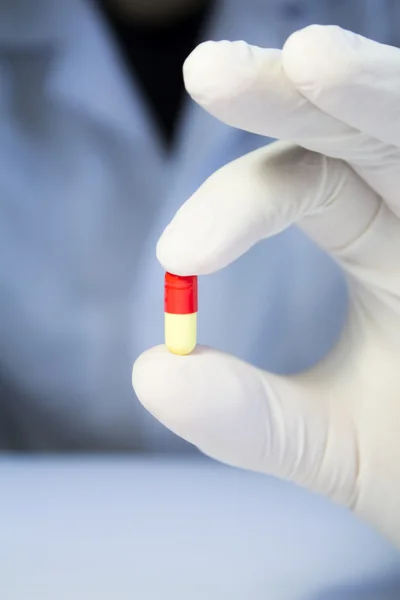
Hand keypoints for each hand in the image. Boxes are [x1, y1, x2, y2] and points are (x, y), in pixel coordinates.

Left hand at [132, 26, 399, 546]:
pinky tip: (395, 106)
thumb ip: (246, 416)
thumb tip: (152, 375)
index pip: (296, 181)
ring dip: (370, 89)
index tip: (176, 258)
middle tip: (208, 72)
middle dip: (283, 94)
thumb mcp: (329, 443)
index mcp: (377, 236)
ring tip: (312, 58)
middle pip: (349, 126)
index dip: (232, 208)